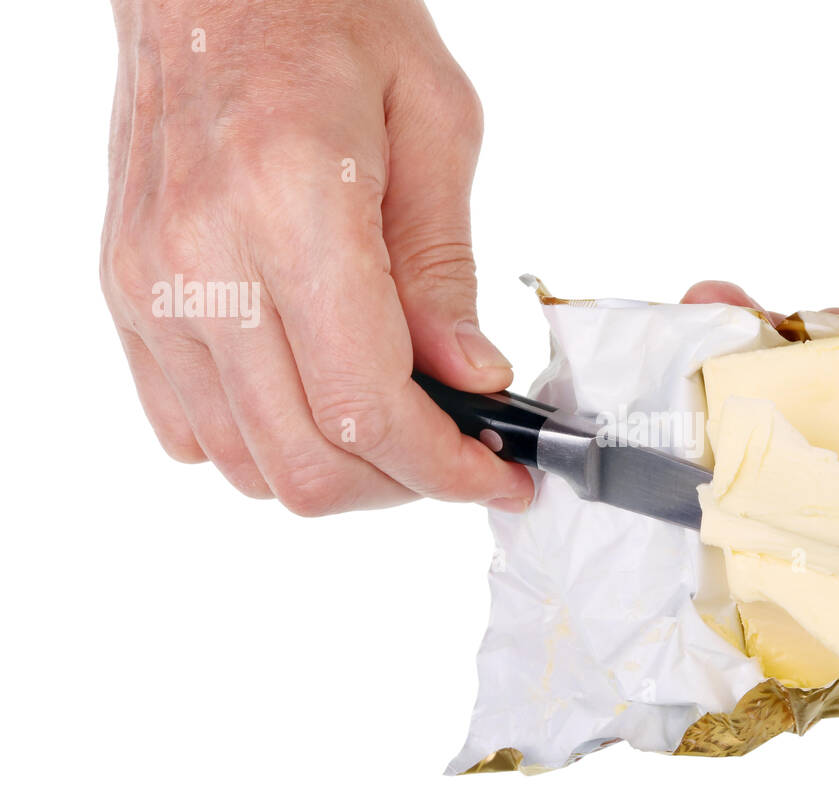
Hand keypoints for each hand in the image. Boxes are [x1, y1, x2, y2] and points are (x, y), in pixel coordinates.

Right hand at [101, 0, 532, 514]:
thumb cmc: (326, 17)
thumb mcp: (435, 123)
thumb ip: (446, 270)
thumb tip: (470, 378)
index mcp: (292, 203)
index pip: (369, 405)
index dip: (447, 467)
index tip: (499, 478)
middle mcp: (201, 258)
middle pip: (304, 461)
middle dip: (401, 487)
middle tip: (455, 459)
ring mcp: (149, 285)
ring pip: (246, 463)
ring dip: (338, 473)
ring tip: (394, 428)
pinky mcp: (126, 296)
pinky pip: (189, 431)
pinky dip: (265, 444)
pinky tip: (317, 398)